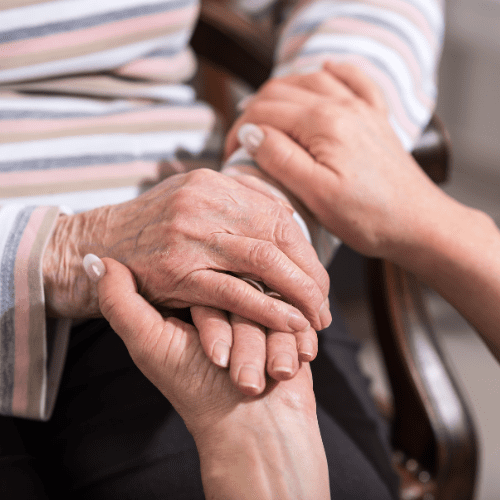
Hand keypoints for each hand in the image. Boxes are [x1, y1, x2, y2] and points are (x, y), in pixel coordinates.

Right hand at [43, 168, 329, 333]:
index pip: (278, 214)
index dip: (305, 250)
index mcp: (213, 183)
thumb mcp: (193, 199)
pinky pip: (233, 290)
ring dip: (297, 293)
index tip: (319, 278)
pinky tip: (290, 325)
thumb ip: (237, 203)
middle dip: (309, 274)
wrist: (99, 242)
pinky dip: (266, 309)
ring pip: (262, 261)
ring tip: (316, 319)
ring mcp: (190, 234)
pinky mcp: (178, 270)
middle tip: (325, 305)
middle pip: (277, 236)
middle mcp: (204, 201)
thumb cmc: (153, 227)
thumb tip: (285, 217)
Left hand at [94, 257, 329, 498]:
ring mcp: (261, 312)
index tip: (213, 360)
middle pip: (243, 295)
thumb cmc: (198, 391)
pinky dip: (286, 351)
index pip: (207, 284)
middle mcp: (227, 302)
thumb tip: (97, 260)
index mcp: (193, 301)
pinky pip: (296, 317)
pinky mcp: (289, 322)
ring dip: (264, 352)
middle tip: (234, 377)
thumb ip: (120, 301)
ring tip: (255, 383)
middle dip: (243, 344)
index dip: (212, 326)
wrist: (254, 428)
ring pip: (270, 307)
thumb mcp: (150, 345)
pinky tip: (281, 371)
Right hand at [226, 62, 449, 260]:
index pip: (264, 113)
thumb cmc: (369, 217)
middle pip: (282, 92)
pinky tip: (326, 69)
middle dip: (253, 112)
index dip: (238, 131)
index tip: (229, 154)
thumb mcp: (316, 195)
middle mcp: (342, 106)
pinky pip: (355, 79)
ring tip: (265, 111)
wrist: (418, 224)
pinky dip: (335, 71)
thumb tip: (251, 132)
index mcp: (323, 124)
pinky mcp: (375, 119)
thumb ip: (280, 158)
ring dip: (282, 90)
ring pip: (311, 79)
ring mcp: (361, 109)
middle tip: (241, 141)